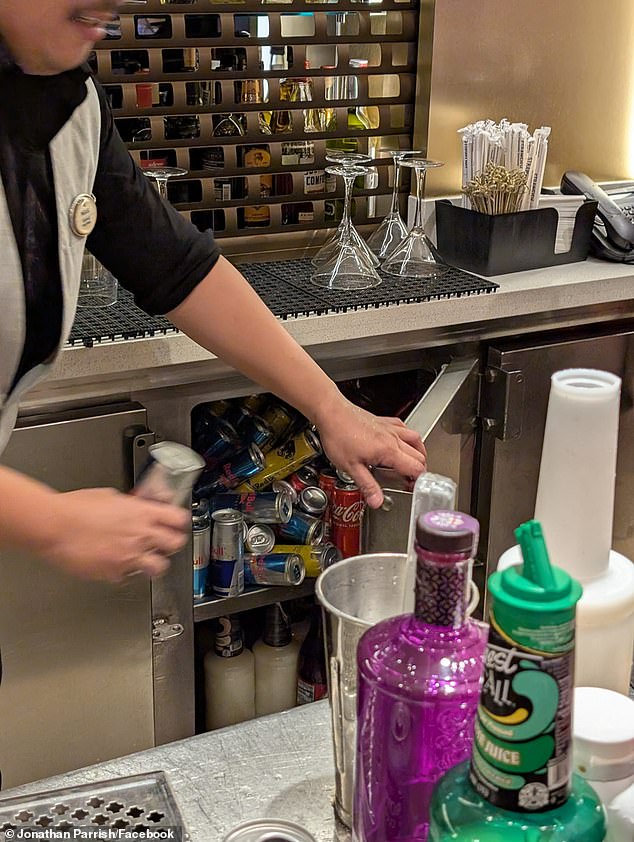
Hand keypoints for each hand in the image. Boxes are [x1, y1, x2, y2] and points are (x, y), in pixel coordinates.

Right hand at [45, 488, 188, 581]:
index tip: (176, 524)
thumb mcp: (111, 496)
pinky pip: (129, 576)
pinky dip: (125, 572)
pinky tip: (116, 564)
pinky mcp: (115, 573)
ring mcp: (130, 556)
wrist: (55, 525)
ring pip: (159, 567)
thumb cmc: (76, 508)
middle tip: (164, 543)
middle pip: (176, 543)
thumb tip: (137, 506)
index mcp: (142, 513)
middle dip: (171, 543)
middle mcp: (141, 535)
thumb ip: (131, 505)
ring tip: (145, 559)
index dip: (179, 522)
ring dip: (154, 563)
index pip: (178, 519)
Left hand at [315, 395, 426, 507]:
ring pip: (416, 440)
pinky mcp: (383, 421)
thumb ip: (367, 485)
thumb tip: (376, 501)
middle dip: (419, 470)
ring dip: (418, 453)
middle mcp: (393, 438)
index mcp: (388, 451)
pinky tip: (402, 440)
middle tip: (410, 480)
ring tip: (413, 463)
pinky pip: (404, 427)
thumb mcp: (351, 467)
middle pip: (419, 455)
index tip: (413, 488)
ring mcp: (389, 428)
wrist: (331, 412)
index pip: (416, 468)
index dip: (418, 481)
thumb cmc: (338, 436)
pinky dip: (408, 437)